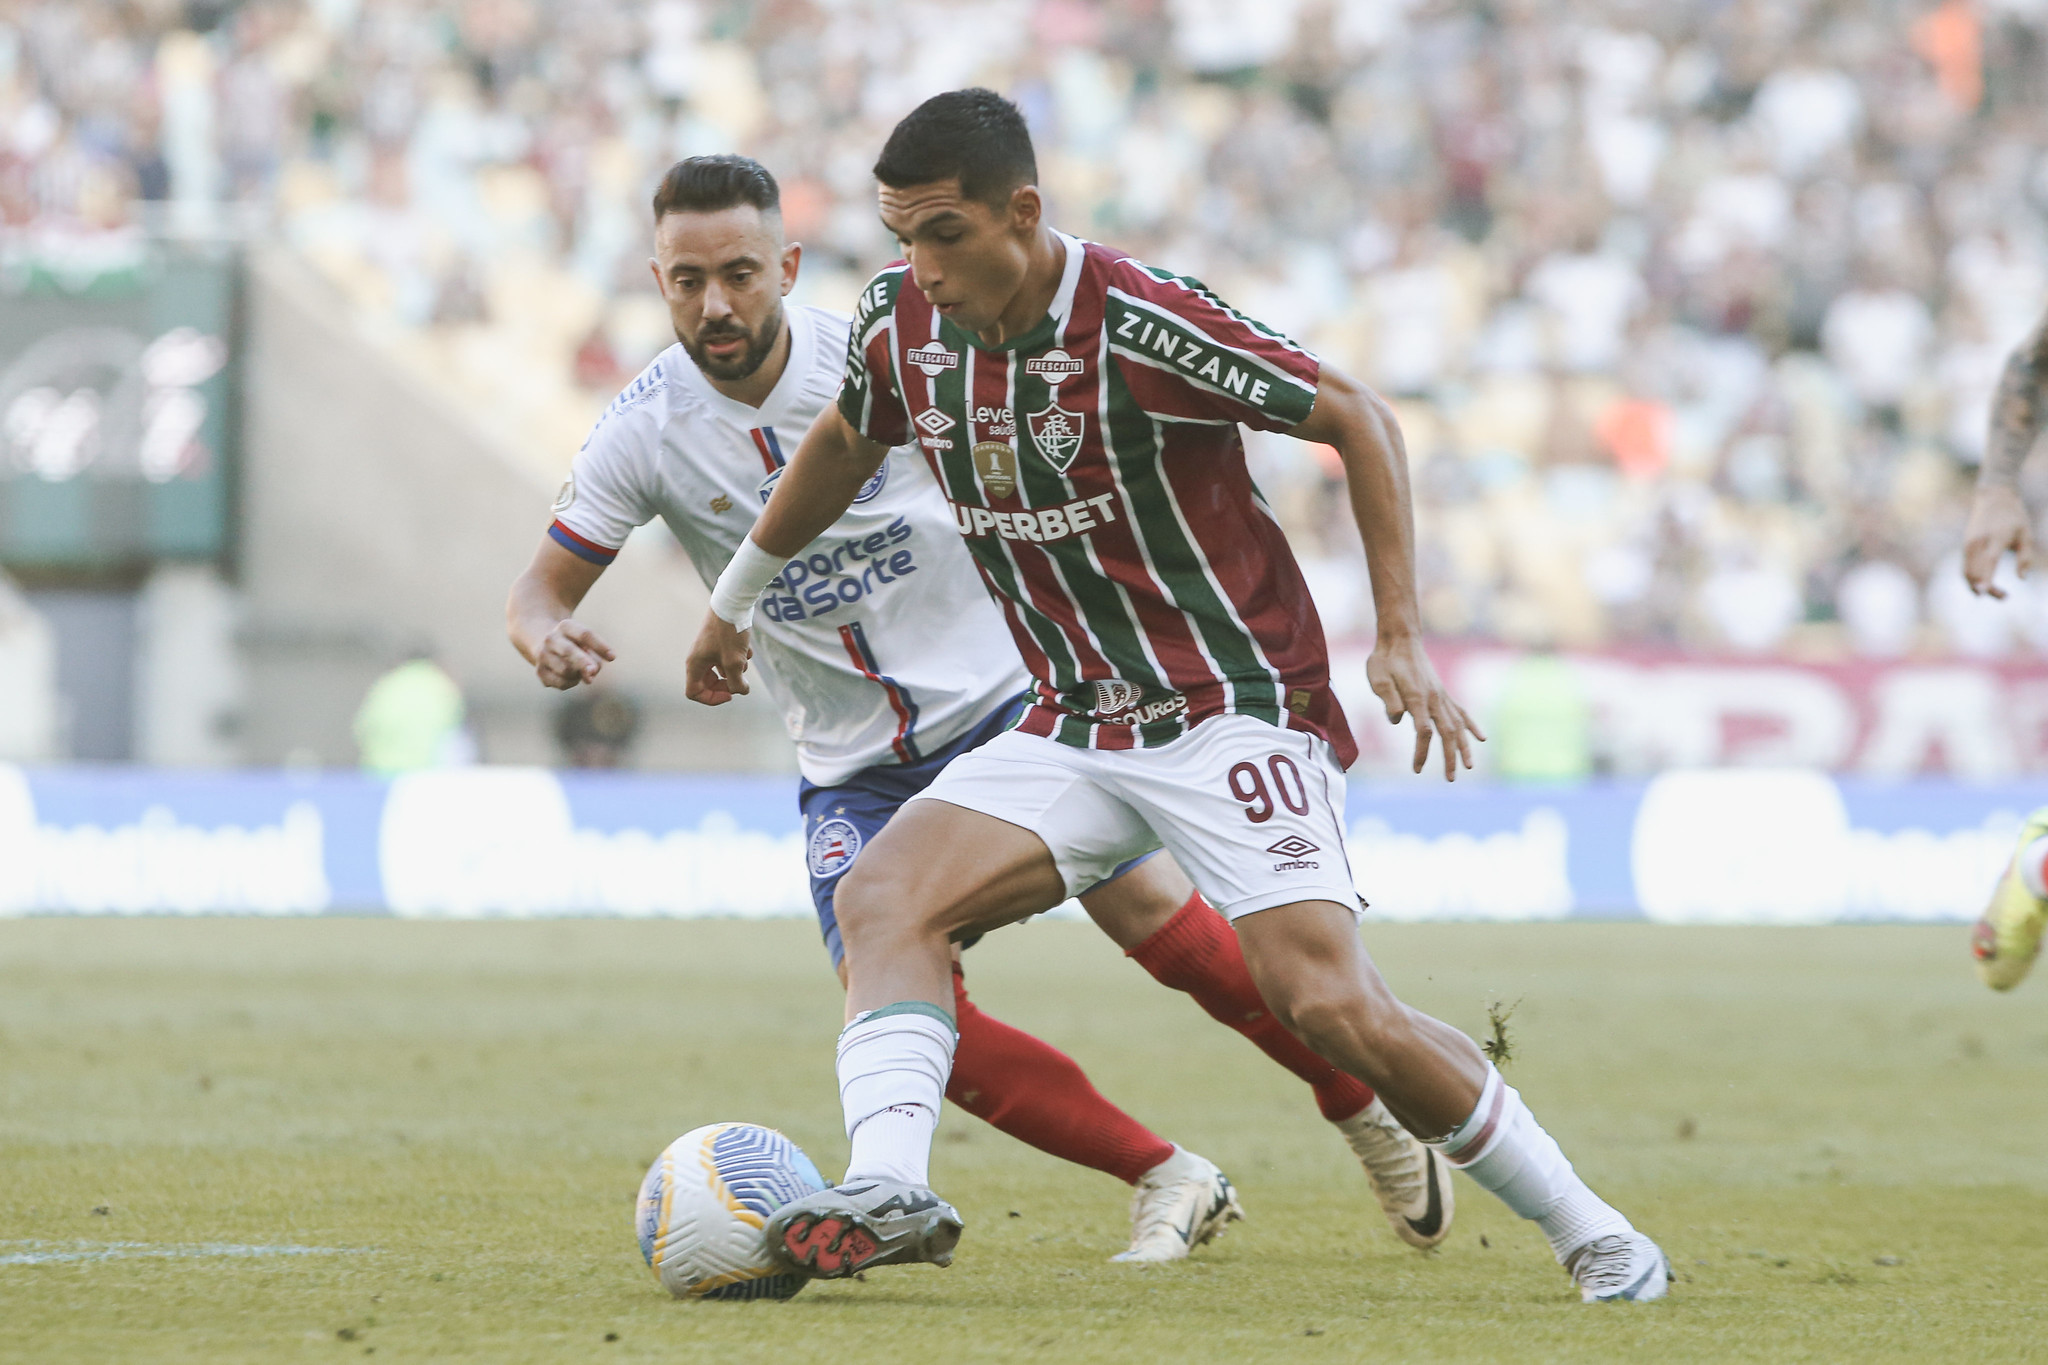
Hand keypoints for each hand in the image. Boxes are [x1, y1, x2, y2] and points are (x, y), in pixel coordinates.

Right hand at [534, 619, 614, 688]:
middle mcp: (551, 639)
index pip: (584, 634)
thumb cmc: (574, 642)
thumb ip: (593, 656)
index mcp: (566, 626)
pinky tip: (571, 677)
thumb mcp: (585, 642)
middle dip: (583, 662)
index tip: (613, 657)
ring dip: (579, 674)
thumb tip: (589, 676)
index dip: (599, 646)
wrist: (543, 642)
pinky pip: (560, 683)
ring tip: (580, 670)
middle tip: (593, 671)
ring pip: (565, 670)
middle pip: (569, 651)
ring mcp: (543, 655)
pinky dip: (571, 683)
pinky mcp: (540, 671)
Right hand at [685, 611, 751, 705]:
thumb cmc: (729, 632)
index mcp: (695, 664)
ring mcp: (708, 650)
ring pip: (721, 671)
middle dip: (728, 684)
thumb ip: (737, 683)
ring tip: (744, 658)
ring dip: (736, 670)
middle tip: (740, 681)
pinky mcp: (718, 643)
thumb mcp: (734, 662)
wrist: (733, 604)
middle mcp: (698, 658)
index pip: (694, 692)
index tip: (729, 695)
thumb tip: (741, 690)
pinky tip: (747, 649)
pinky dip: (739, 658)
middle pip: (709, 683)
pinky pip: (728, 658)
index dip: (712, 698)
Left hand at [1367, 632, 1484, 780]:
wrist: (1399, 639)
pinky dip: (1471, 726)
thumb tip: (1398, 719)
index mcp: (1417, 697)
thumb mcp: (1378, 679)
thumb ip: (1389, 700)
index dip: (1422, 752)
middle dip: (1450, 757)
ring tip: (1469, 767)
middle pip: (1447, 732)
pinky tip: (1481, 738)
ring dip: (1464, 747)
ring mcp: (1441, 695)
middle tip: (1451, 779)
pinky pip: (1461, 712)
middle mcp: (1434, 698)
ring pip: (1458, 725)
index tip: (1417, 769)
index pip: (1424, 731)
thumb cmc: (1384, 660)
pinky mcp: (1442, 693)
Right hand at [1963, 484, 2032, 597]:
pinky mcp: (1965, 546)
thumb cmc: (2015, 517)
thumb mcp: (2027, 535)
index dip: (1986, 578)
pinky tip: (1984, 584)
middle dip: (1987, 589)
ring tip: (1998, 593)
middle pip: (1975, 572)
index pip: (1988, 562)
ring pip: (1967, 573)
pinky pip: (1965, 568)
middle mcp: (1979, 542)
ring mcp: (1969, 544)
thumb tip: (2022, 579)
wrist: (1993, 497)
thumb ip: (2025, 558)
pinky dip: (1973, 579)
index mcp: (1997, 538)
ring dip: (1977, 587)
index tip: (1983, 592)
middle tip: (2005, 597)